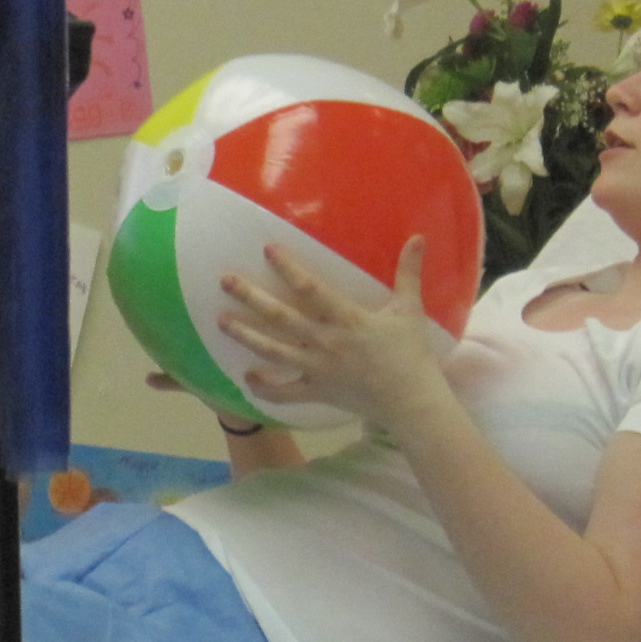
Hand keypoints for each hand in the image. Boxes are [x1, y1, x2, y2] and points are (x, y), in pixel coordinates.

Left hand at [217, 237, 445, 427]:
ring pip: (274, 351)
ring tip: (222, 321)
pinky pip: (285, 392)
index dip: (289, 269)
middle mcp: (326, 342)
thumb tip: (419, 238)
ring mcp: (317, 369)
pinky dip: (264, 388)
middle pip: (280, 317)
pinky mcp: (317, 392)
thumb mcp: (410, 310)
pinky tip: (246, 378)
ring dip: (246, 336)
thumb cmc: (412, 355)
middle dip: (250, 298)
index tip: (268, 249)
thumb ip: (408, 273)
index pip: (312, 290)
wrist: (412, 403)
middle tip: (225, 281)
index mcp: (348, 319)